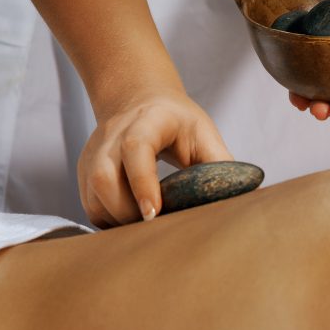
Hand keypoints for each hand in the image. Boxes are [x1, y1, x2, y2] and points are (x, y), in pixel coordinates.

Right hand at [78, 90, 233, 227]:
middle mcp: (112, 135)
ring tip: (147, 228)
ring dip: (119, 220)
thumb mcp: (205, 134)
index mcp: (147, 121)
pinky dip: (110, 221)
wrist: (139, 101)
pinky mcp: (85, 171)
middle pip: (104, 178)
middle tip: (157, 228)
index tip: (154, 213)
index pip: (136, 149)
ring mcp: (93, 153)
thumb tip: (244, 197)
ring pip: (93, 195)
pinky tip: (133, 223)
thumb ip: (220, 164)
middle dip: (128, 211)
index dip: (142, 182)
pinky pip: (91, 206)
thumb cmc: (178, 122)